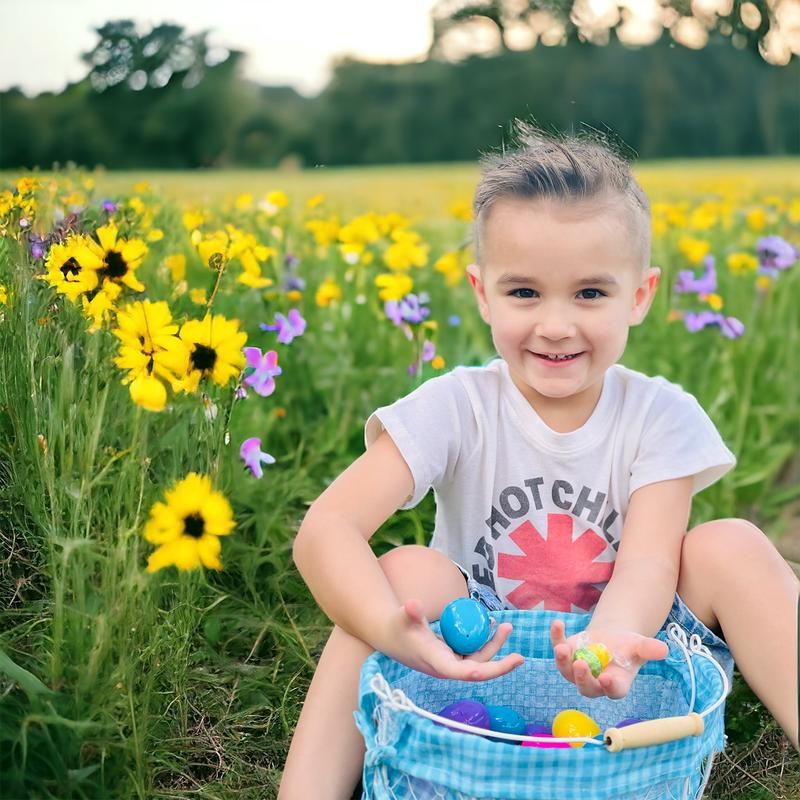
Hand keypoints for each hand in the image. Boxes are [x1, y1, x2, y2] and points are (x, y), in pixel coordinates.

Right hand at [381, 598, 523, 681]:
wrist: (393, 635)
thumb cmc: (398, 626)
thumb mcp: (404, 617)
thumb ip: (410, 612)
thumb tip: (412, 604)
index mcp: (436, 662)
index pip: (460, 672)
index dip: (479, 671)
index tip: (495, 668)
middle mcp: (446, 668)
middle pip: (477, 670)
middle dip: (499, 664)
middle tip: (520, 656)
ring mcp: (451, 663)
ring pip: (478, 660)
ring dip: (493, 646)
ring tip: (505, 626)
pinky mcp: (452, 657)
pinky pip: (474, 653)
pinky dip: (484, 642)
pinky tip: (491, 625)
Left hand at [550, 619, 667, 699]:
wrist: (612, 638)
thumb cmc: (628, 647)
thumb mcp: (639, 645)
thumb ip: (648, 649)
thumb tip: (663, 649)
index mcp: (615, 684)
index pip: (612, 690)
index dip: (609, 686)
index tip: (605, 678)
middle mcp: (594, 682)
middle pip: (586, 687)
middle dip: (582, 677)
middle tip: (581, 664)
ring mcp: (577, 671)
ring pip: (567, 671)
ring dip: (563, 660)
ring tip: (562, 647)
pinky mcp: (566, 655)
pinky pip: (559, 648)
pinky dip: (556, 637)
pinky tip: (557, 624)